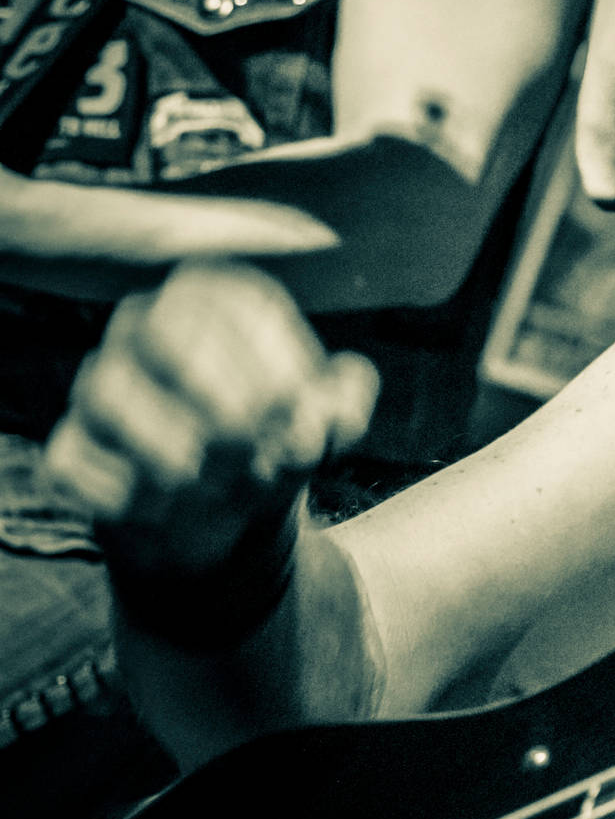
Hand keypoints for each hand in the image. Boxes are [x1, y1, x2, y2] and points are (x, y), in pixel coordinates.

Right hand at [44, 260, 376, 586]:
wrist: (228, 519)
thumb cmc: (276, 444)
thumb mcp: (326, 427)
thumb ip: (342, 408)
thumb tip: (335, 410)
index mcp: (217, 305)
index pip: (235, 299)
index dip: (271, 355)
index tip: (295, 408)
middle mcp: (148, 329)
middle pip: (164, 326)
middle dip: (217, 387)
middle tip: (253, 440)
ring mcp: (100, 388)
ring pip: (107, 390)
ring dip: (171, 445)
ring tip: (217, 482)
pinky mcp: (69, 450)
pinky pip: (70, 461)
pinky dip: (121, 492)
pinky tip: (163, 510)